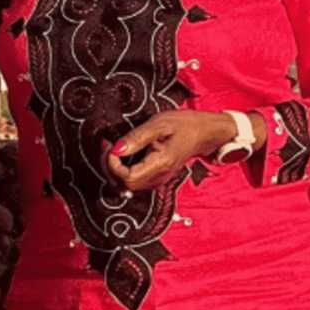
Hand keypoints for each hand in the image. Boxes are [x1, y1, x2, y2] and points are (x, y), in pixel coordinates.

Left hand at [106, 110, 236, 192]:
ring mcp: (159, 179)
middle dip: (111, 167)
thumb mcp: (159, 124)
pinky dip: (124, 169)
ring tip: (113, 148)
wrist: (203, 132)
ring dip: (116, 169)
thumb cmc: (183, 125)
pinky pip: (136, 179)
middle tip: (107, 146)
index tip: (110, 147)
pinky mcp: (157, 176)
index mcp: (161, 164)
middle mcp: (160, 177)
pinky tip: (123, 153)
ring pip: (129, 184)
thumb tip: (117, 149)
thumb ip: (137, 137)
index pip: (128, 177)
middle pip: (125, 184)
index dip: (113, 164)